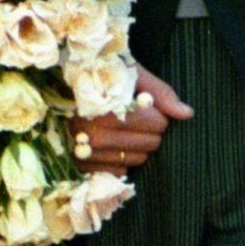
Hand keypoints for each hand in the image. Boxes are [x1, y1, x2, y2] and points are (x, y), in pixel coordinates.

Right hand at [76, 64, 192, 173]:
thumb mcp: (131, 74)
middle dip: (149, 130)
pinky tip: (110, 142)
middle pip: (150, 144)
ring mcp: (87, 154)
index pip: (157, 124)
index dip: (156, 113)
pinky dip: (120, 159)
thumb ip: (160, 93)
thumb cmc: (99, 77)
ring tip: (120, 128)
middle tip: (135, 117)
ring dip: (136, 146)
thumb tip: (187, 114)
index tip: (145, 105)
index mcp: (109, 110)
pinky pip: (120, 171)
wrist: (58, 86)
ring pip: (137, 159)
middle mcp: (95, 136)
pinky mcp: (81, 167)